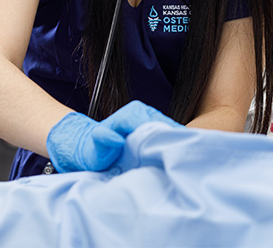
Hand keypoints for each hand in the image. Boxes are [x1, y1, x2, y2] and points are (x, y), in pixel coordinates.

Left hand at [46, 101, 179, 172]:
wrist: (90, 149)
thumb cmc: (92, 150)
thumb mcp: (94, 148)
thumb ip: (102, 140)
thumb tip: (116, 138)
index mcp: (130, 114)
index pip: (154, 122)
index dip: (164, 136)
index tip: (172, 151)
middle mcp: (142, 112)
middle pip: (167, 125)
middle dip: (174, 140)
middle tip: (182, 160)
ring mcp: (150, 118)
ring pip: (171, 129)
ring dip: (176, 143)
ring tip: (182, 160)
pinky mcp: (155, 127)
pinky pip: (170, 134)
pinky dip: (174, 144)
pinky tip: (177, 156)